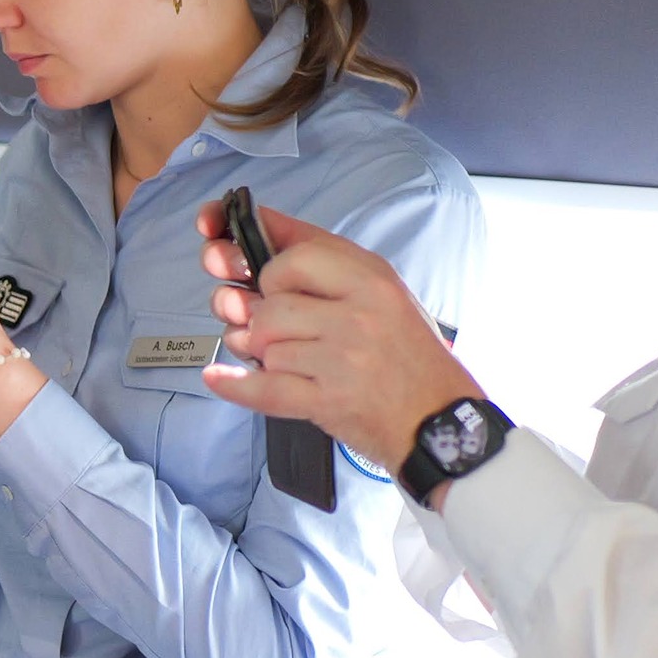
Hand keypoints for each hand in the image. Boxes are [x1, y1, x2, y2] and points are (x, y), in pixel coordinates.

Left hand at [194, 200, 481, 475]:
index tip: (252, 272)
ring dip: (262, 355)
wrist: (441, 421)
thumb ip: (326, 265)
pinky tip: (217, 377)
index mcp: (372, 279)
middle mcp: (359, 313)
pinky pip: (264, 387)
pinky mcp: (329, 400)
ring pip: (264, 342)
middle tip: (272, 329)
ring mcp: (343, 357)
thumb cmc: (408, 356)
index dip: (266, 264)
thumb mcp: (384, 294)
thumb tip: (253, 236)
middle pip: (271, 301)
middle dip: (261, 316)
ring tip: (285, 362)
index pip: (297, 252)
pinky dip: (236, 385)